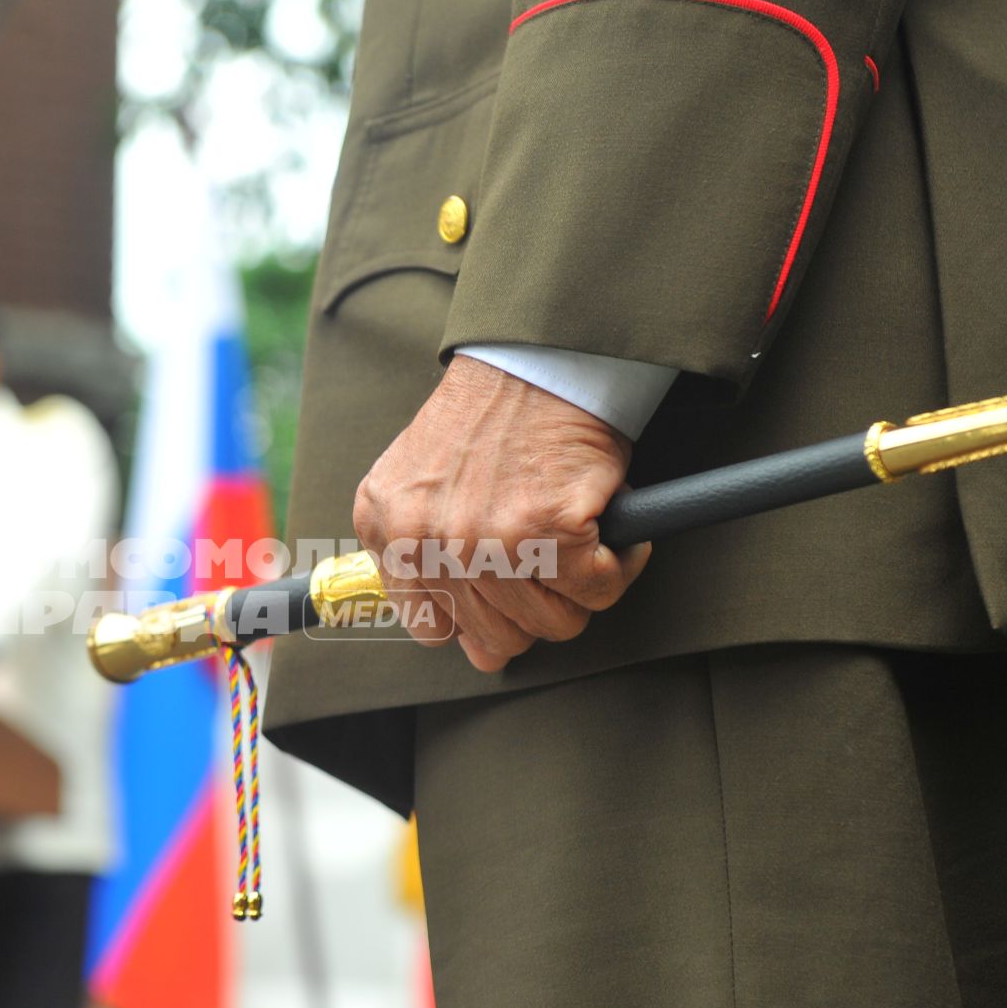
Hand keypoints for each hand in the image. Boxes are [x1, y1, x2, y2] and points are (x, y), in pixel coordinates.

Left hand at [353, 354, 651, 672]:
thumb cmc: (492, 416)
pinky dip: (620, 563)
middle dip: (536, 604)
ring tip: (578, 536)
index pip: (432, 628)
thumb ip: (430, 559)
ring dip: (579, 586)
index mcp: (387, 528)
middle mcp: (426, 541)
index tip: (504, 588)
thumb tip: (477, 651)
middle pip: (497, 639)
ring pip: (552, 623)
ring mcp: (483, 541)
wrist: (535, 356)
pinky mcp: (548, 531)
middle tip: (552, 557)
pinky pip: (599, 590)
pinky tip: (607, 523)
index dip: (479, 615)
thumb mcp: (424, 482)